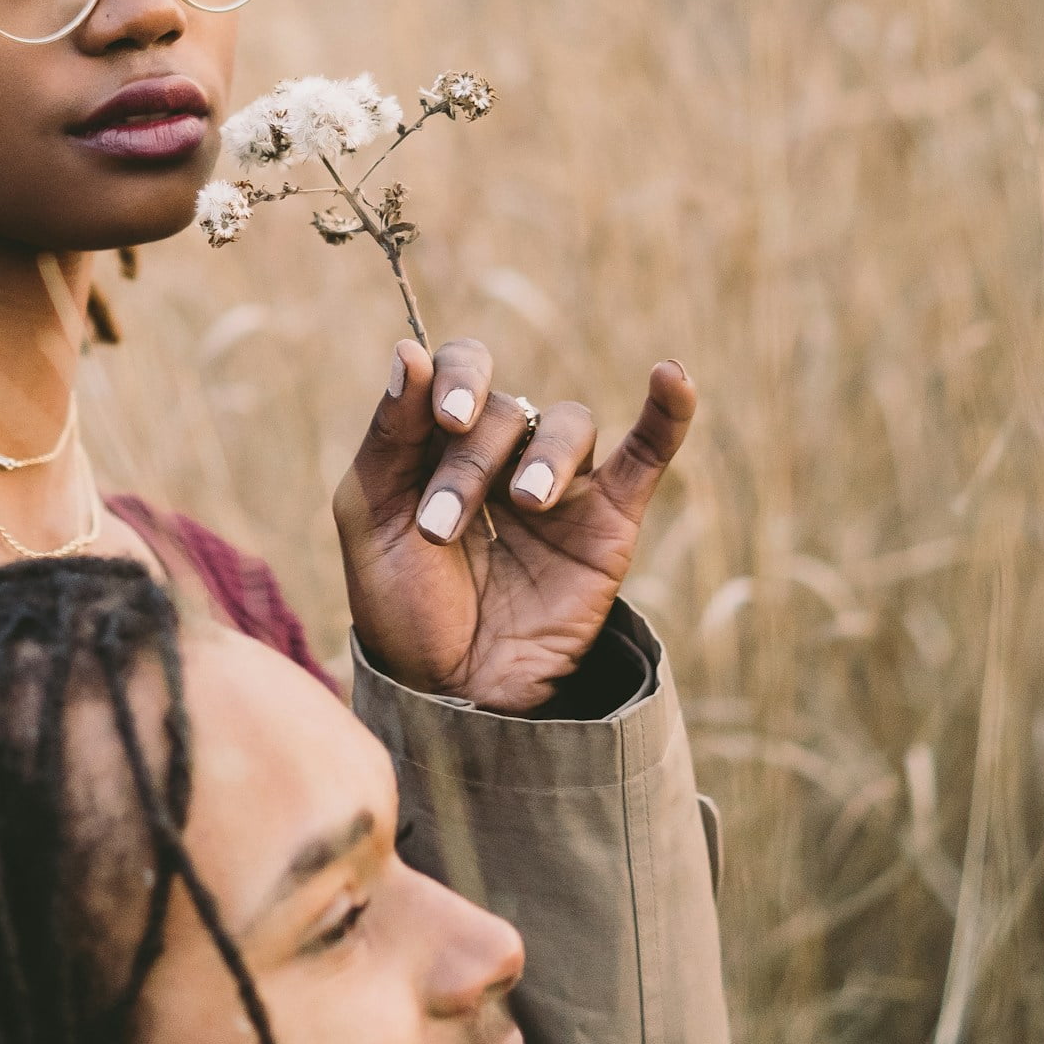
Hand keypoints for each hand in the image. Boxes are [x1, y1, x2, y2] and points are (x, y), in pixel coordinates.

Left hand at [331, 337, 695, 712]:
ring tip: (526, 506)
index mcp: (438, 442)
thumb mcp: (370, 517)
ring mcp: (558, 486)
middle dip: (470, 463)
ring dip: (545, 457)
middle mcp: (501, 453)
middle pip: (506, 411)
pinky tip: (672, 376)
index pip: (459, 368)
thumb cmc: (401, 606)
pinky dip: (666, 415)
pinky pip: (646, 454)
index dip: (457, 377)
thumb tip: (408, 350)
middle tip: (441, 529)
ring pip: (567, 425)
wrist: (452, 692)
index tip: (445, 418)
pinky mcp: (607, 522)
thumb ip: (389, 435)